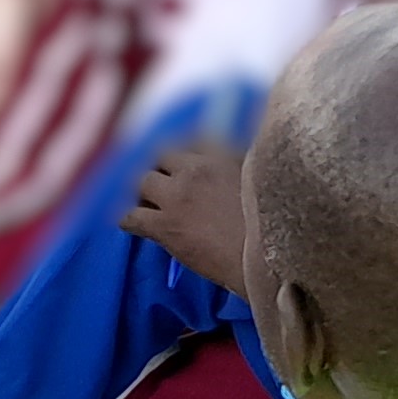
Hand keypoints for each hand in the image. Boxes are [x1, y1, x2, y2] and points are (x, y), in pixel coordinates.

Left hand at [119, 144, 252, 296]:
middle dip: (156, 168)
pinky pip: (130, 216)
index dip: (179, 153)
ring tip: (143, 202)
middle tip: (157, 183)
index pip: (188, 138)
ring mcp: (177, 195)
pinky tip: (131, 224)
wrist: (266, 260)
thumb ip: (239, 165)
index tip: (177, 161)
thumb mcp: (259, 180)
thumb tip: (227, 164)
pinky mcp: (164, 225)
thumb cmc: (270, 225)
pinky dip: (127, 219)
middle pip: (159, 155)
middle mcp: (195, 168)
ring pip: (141, 181)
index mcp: (222, 154)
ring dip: (140, 192)